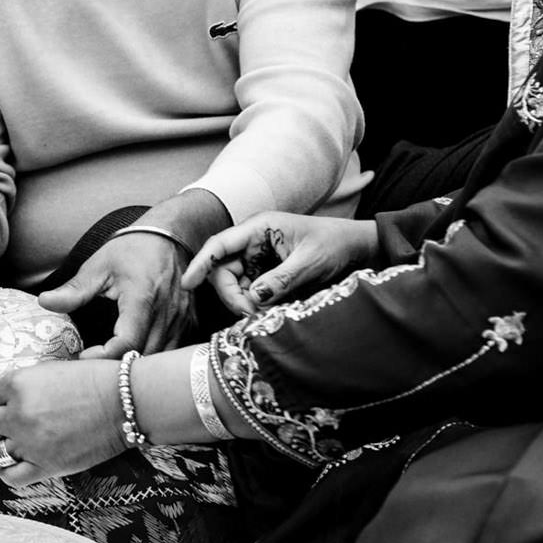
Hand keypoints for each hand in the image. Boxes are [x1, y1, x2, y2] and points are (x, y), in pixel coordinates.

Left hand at [0, 359, 126, 485]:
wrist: (126, 402)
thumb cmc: (92, 382)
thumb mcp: (47, 372)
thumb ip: (18, 387)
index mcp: (16, 384)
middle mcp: (18, 413)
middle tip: (0, 428)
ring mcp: (31, 442)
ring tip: (13, 445)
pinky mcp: (46, 465)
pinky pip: (11, 477)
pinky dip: (9, 472)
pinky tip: (19, 463)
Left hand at [39, 233, 194, 357]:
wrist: (171, 235)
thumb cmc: (133, 249)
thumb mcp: (98, 266)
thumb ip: (74, 289)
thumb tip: (44, 301)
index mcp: (142, 298)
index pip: (126, 342)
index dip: (103, 356)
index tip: (83, 356)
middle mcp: (166, 312)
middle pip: (145, 357)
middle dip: (118, 368)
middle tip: (93, 368)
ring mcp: (182, 319)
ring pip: (162, 359)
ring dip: (138, 368)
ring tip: (112, 366)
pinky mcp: (190, 322)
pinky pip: (174, 352)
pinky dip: (156, 361)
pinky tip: (136, 359)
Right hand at [183, 211, 379, 315]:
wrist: (354, 246)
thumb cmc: (333, 244)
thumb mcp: (309, 262)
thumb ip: (281, 279)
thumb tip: (254, 298)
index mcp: (259, 229)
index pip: (219, 245)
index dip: (201, 264)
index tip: (188, 284)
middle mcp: (253, 243)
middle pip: (223, 270)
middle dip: (231, 294)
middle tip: (250, 314)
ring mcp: (258, 258)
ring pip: (235, 284)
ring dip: (243, 302)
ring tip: (263, 314)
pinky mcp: (265, 273)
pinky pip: (250, 291)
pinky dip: (255, 304)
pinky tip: (267, 311)